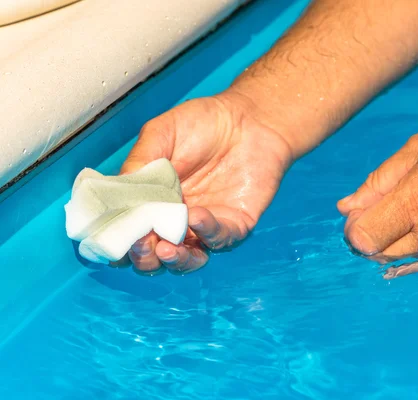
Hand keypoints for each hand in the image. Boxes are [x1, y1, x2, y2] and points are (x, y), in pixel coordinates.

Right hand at [117, 94, 292, 274]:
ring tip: (164, 248)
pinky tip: (195, 216)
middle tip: (140, 244)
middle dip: (143, 257)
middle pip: (153, 256)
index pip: (129, 233)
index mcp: (152, 201)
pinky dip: (205, 232)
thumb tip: (117, 196)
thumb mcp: (160, 135)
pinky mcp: (234, 225)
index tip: (113, 235)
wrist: (249, 117)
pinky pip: (219, 239)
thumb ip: (139, 163)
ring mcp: (205, 226)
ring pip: (186, 260)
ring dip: (173, 260)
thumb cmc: (203, 123)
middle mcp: (176, 220)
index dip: (119, 240)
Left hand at [338, 109, 417, 277]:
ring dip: (389, 244)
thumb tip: (346, 206)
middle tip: (371, 214)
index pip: (364, 238)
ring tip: (395, 216)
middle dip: (367, 237)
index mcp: (416, 200)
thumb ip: (378, 181)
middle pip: (379, 253)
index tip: (357, 213)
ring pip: (402, 260)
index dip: (353, 228)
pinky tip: (411, 234)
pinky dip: (411, 252)